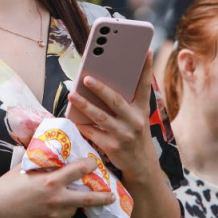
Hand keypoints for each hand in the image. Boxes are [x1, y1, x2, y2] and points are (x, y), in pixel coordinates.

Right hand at [0, 157, 115, 217]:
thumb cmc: (7, 185)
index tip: (94, 163)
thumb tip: (51, 149)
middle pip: (88, 199)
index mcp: (51, 181)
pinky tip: (58, 206)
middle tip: (112, 195)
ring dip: (77, 203)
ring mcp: (53, 214)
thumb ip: (42, 161)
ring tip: (75, 197)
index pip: (78, 171)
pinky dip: (65, 212)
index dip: (89, 165)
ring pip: (75, 209)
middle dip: (103, 197)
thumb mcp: (25, 167)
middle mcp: (56, 199)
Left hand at [67, 52, 157, 182]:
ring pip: (100, 116)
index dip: (146, 68)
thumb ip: (126, 103)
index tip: (144, 50)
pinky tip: (73, 116)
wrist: (142, 166)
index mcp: (142, 110)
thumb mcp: (138, 119)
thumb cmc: (135, 136)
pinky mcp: (113, 146)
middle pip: (116, 100)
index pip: (144, 86)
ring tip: (72, 95)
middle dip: (100, 87)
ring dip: (84, 104)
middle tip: (86, 77)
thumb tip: (104, 82)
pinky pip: (93, 132)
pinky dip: (82, 124)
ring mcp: (124, 134)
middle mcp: (135, 121)